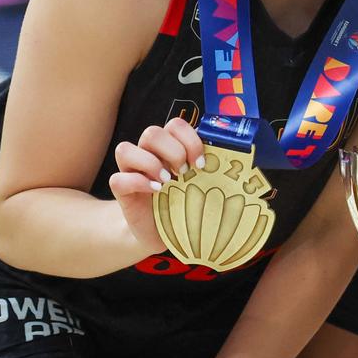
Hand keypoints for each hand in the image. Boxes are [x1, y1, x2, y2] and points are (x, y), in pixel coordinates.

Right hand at [109, 117, 207, 250]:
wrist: (160, 232)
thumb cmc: (184, 204)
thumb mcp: (200, 184)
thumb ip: (210, 168)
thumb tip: (239, 161)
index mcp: (170, 146)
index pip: (175, 125)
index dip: (190, 139)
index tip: (202, 163)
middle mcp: (148, 153)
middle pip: (152, 132)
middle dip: (173, 151)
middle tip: (184, 172)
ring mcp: (131, 170)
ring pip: (126, 148)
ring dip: (150, 163)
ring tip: (167, 182)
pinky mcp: (121, 190)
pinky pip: (117, 178)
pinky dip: (137, 182)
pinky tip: (154, 191)